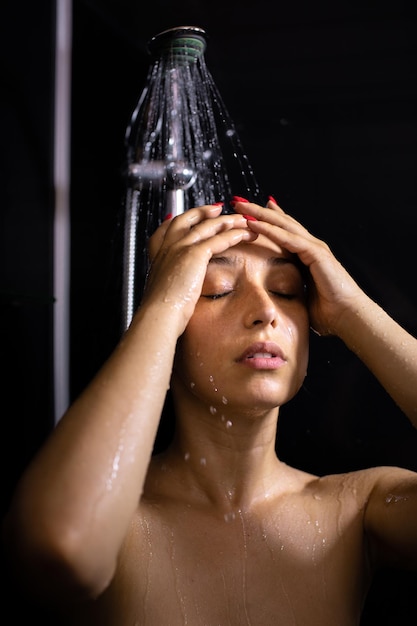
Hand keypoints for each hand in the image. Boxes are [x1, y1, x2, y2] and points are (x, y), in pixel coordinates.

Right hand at [143, 204, 256, 333]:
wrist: (160, 315)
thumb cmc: (162, 310)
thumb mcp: (163, 290)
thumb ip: (171, 281)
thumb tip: (177, 285)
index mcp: (158, 253)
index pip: (169, 226)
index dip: (183, 219)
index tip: (195, 217)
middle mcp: (168, 245)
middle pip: (188, 218)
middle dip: (204, 212)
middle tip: (219, 209)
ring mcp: (180, 247)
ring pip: (208, 226)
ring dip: (227, 221)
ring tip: (242, 220)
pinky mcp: (194, 254)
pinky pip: (219, 239)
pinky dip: (234, 234)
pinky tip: (245, 234)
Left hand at [231, 198, 365, 335]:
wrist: (348, 319)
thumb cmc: (328, 315)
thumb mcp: (301, 299)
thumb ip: (289, 292)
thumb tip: (275, 301)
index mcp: (307, 257)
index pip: (284, 233)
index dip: (267, 221)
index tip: (248, 214)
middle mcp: (311, 248)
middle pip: (281, 223)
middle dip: (259, 212)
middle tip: (238, 201)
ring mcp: (315, 248)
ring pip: (283, 225)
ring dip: (260, 215)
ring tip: (241, 206)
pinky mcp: (316, 254)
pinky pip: (289, 238)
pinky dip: (270, 230)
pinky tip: (253, 223)